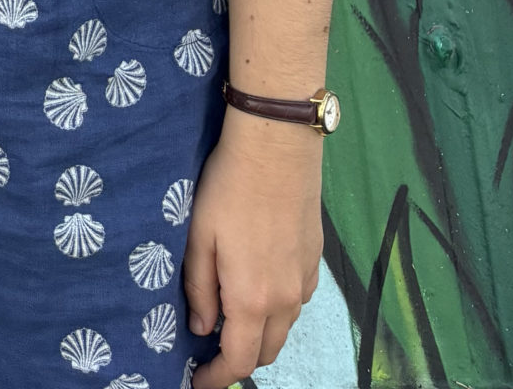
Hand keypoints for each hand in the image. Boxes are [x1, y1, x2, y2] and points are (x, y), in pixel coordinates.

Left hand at [184, 113, 323, 384]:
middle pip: (265, 351)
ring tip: (229, 315)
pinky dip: (276, 308)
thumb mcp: (198, 237)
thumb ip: (199, 288)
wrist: (277, 147)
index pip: (238, 361)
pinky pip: (295, 302)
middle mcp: (285, 300)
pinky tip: (256, 284)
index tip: (197, 381)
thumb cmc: (228, 188)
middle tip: (209, 345)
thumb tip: (200, 328)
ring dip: (258, 333)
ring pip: (283, 328)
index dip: (217, 378)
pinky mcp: (315, 262)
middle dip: (238, 357)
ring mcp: (304, 282)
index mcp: (251, 299)